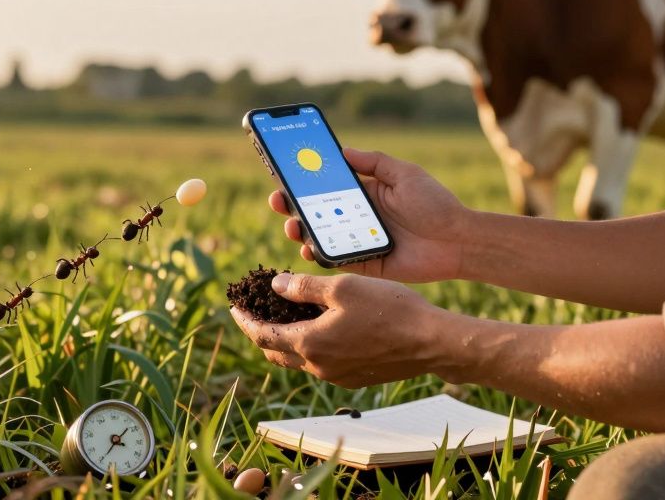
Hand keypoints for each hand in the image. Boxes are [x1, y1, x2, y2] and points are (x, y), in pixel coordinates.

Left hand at [230, 272, 449, 387]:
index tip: (234, 306)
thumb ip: (304, 287)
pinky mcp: (354, 378)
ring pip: (298, 360)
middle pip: (275, 352)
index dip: (244, 319)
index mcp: (309, 343)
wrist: (430, 341)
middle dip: (260, 331)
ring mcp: (337, 376)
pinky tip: (320, 328)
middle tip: (256, 311)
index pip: (261, 335)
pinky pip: (320, 364)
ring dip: (285, 340)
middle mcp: (319, 366)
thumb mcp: (342, 287)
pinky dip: (309, 347)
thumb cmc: (389, 309)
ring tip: (285, 317)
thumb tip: (276, 285)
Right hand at [269, 148, 468, 282]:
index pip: (327, 186)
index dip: (305, 181)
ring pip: (319, 236)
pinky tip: (308, 248)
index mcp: (365, 194)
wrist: (458, 241)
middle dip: (292, 205)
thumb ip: (374, 162)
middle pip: (315, 211)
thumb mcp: (405, 174)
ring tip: (292, 225)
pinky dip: (317, 255)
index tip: (284, 172)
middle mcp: (357, 217)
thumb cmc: (435, 204)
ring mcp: (358, 241)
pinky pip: (334, 260)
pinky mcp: (364, 264)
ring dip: (300, 230)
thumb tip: (342, 150)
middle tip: (278, 200)